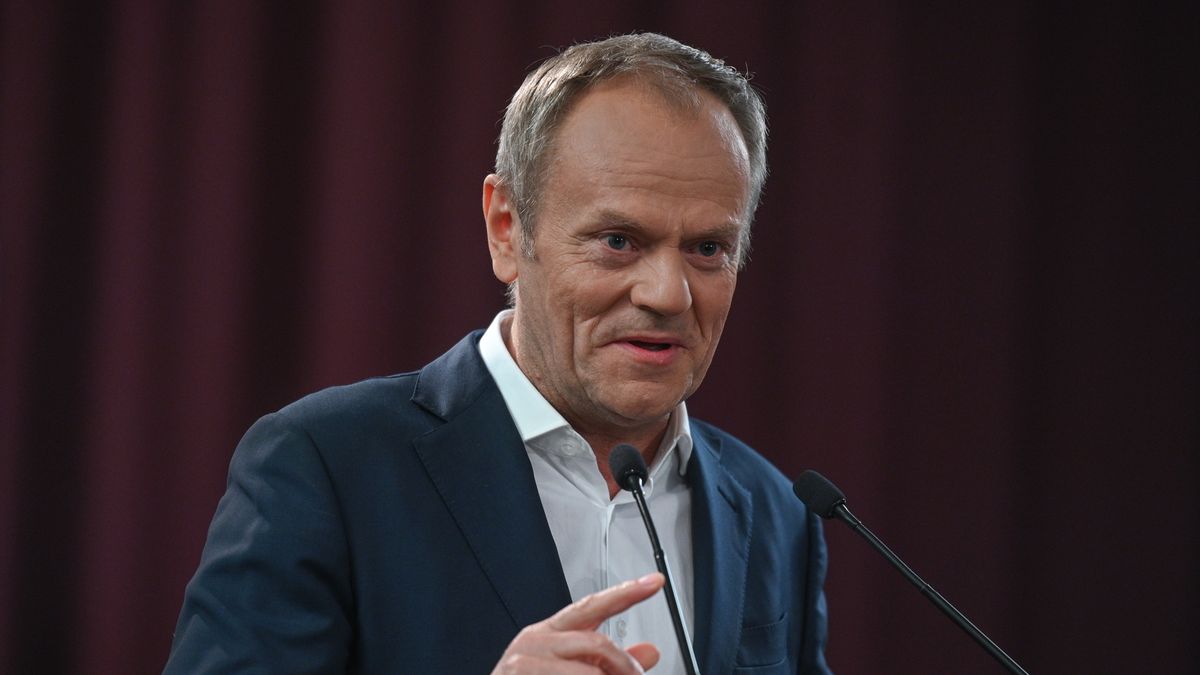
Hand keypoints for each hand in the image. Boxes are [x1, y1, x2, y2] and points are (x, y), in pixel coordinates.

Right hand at [491, 572, 665, 673]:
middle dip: (624, 666)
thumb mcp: (573, 671)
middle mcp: (535, 640)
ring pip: (590, 672)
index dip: (626, 592)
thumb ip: (610, 662)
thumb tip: (650, 652)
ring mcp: (525, 660)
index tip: (654, 581)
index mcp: (550, 632)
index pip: (594, 605)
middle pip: (597, 643)